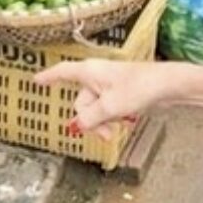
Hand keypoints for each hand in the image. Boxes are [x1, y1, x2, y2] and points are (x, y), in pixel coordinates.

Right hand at [34, 60, 165, 139]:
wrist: (166, 86)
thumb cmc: (139, 87)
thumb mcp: (110, 106)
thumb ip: (90, 118)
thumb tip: (78, 125)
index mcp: (90, 71)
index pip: (63, 72)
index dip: (49, 77)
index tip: (36, 80)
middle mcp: (96, 76)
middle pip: (80, 102)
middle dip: (90, 120)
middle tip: (107, 131)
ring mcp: (108, 85)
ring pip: (94, 110)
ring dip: (102, 123)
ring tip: (118, 126)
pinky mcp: (119, 94)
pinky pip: (106, 110)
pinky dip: (111, 119)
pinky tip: (124, 121)